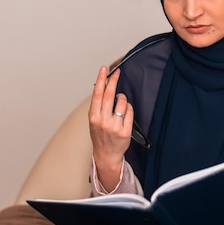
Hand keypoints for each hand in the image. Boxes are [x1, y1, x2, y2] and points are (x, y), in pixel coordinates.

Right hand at [88, 66, 133, 190]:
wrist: (106, 154)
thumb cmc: (100, 136)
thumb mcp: (93, 121)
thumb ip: (98, 106)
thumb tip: (105, 87)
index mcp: (93, 117)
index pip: (97, 94)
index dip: (101, 79)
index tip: (104, 69)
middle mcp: (103, 121)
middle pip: (109, 95)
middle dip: (113, 80)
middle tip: (117, 72)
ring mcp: (114, 126)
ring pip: (122, 102)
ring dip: (122, 98)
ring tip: (120, 103)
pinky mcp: (125, 131)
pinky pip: (130, 111)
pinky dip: (129, 108)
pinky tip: (125, 112)